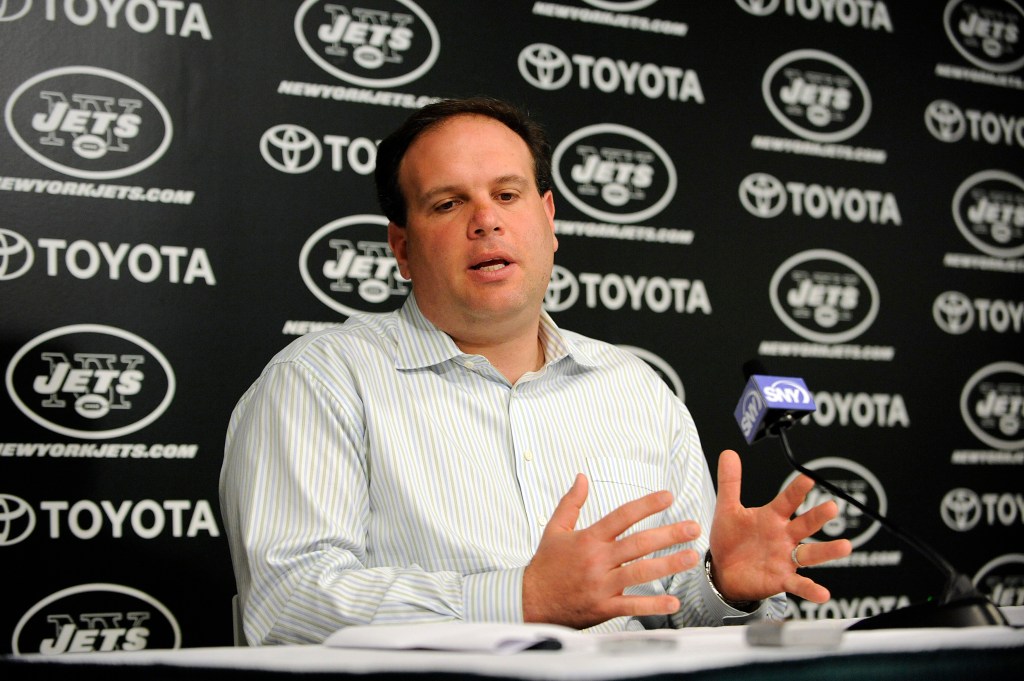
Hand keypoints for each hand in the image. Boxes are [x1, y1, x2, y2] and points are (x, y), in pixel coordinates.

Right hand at [522, 473, 701, 627]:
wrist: (530, 602)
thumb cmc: (545, 566)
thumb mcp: (554, 529)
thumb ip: (571, 502)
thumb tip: (581, 477)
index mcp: (588, 539)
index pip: (621, 516)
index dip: (646, 505)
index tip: (668, 496)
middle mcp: (597, 560)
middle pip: (638, 543)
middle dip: (668, 534)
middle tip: (692, 527)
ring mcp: (601, 585)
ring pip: (640, 573)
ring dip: (669, 564)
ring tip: (691, 556)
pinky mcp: (603, 608)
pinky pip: (632, 606)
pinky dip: (653, 605)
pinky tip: (673, 602)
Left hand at [708, 450, 851, 603]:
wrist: (721, 570)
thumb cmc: (730, 539)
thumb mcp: (728, 509)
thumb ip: (730, 482)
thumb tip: (728, 452)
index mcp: (772, 517)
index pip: (788, 500)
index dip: (797, 489)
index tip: (809, 478)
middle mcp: (784, 536)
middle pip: (805, 524)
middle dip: (818, 516)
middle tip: (832, 507)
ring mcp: (786, 558)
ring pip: (811, 554)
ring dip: (828, 551)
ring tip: (845, 546)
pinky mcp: (781, 579)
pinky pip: (798, 584)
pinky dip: (810, 589)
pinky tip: (822, 594)